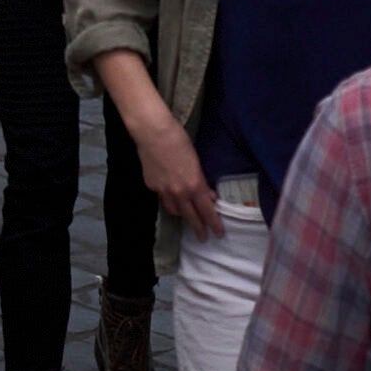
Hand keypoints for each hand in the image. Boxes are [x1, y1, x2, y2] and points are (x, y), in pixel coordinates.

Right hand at [130, 105, 222, 234]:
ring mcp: (163, 191)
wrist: (153, 133)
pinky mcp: (151, 185)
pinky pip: (162, 197)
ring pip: (174, 210)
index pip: (207, 211)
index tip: (219, 233)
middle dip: (198, 228)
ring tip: (185, 213)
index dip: (214, 224)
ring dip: (182, 213)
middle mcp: (179, 193)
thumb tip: (208, 195)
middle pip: (191, 217)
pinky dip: (168, 197)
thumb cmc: (179, 141)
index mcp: (194, 186)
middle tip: (203, 237)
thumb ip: (201, 181)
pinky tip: (169, 190)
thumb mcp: (196, 162)